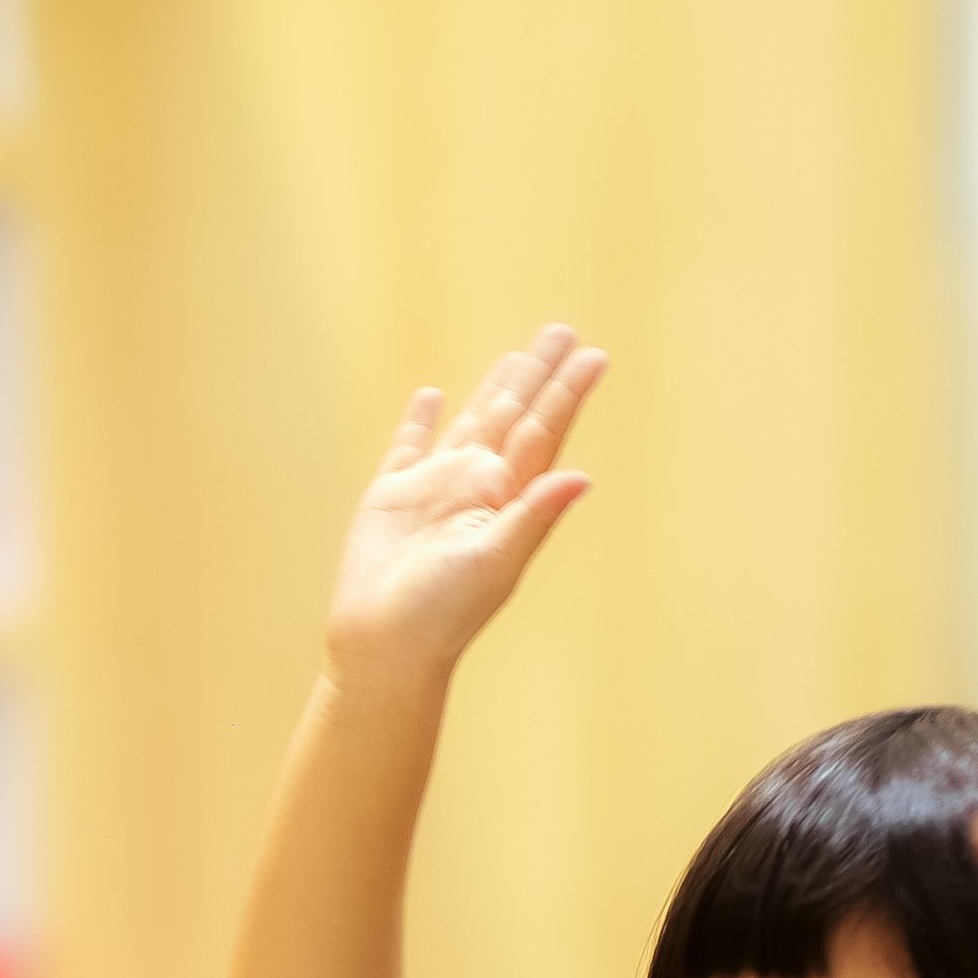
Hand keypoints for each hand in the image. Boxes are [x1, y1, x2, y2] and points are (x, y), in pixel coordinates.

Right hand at [321, 327, 604, 692]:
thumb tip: (581, 478)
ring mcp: (434, 490)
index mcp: (507, 499)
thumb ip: (533, 516)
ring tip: (517, 356)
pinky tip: (432, 397)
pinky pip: (410, 446)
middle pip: (515, 416)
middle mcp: (477, 487)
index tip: (594, 357)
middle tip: (563, 332)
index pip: (545, 433)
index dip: (568, 394)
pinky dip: (420, 420)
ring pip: (471, 423)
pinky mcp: (391, 497)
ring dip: (494, 388)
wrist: (383, 645)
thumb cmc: (443, 614)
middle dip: (539, 375)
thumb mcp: (495, 563)